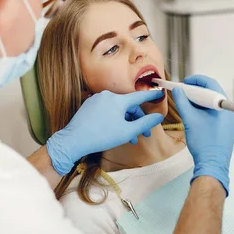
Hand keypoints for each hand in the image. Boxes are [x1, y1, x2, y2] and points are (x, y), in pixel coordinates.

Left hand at [46, 90, 164, 174]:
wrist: (74, 140)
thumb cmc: (101, 136)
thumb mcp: (127, 132)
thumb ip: (145, 123)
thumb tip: (159, 117)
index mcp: (118, 99)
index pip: (139, 96)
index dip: (151, 95)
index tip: (159, 93)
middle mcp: (107, 95)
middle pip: (128, 106)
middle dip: (137, 120)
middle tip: (143, 135)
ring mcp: (96, 100)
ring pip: (117, 109)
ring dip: (125, 122)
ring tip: (129, 138)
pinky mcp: (89, 106)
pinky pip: (107, 110)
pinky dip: (114, 119)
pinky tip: (115, 132)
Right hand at [171, 75, 233, 195]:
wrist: (212, 164)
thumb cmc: (204, 143)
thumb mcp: (190, 119)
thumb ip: (182, 102)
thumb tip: (178, 91)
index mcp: (225, 105)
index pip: (210, 84)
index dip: (196, 80)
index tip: (185, 82)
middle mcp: (230, 110)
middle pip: (212, 92)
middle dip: (196, 91)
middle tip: (184, 92)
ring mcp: (230, 119)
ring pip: (213, 103)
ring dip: (200, 100)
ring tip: (187, 102)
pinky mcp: (227, 126)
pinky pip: (215, 112)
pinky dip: (204, 109)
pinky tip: (194, 112)